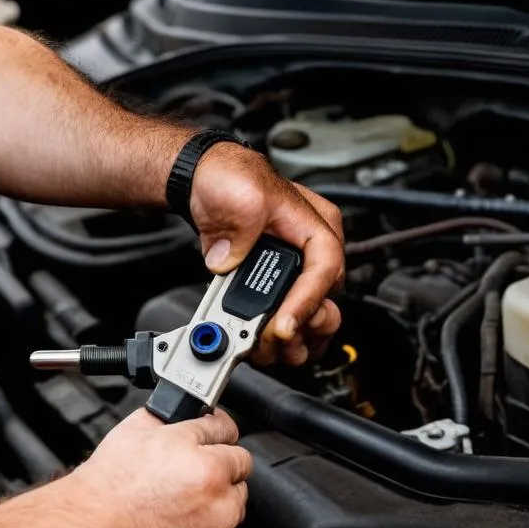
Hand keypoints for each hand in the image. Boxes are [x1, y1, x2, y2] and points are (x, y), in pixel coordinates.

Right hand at [66, 408, 250, 527]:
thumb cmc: (106, 488)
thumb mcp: (134, 431)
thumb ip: (168, 416)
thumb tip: (182, 409)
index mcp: (205, 462)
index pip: (228, 434)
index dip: (216, 434)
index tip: (213, 439)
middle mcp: (217, 498)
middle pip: (238, 477)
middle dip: (218, 474)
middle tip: (185, 480)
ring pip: (227, 515)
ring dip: (210, 510)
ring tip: (171, 510)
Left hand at [190, 143, 344, 366]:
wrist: (203, 180)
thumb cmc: (229, 178)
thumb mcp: (240, 195)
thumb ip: (239, 230)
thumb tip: (227, 262)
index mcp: (315, 223)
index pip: (325, 267)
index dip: (308, 300)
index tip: (283, 324)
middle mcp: (310, 248)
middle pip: (325, 298)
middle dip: (303, 326)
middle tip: (275, 341)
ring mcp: (293, 267)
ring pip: (311, 313)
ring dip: (293, 338)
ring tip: (268, 349)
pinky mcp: (274, 282)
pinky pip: (285, 313)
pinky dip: (276, 333)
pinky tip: (261, 343)